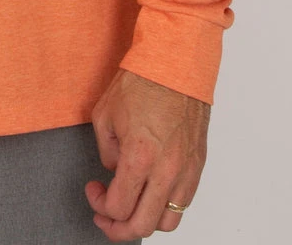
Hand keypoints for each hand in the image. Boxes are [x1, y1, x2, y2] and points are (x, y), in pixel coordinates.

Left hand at [85, 68, 209, 239]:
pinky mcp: (198, 165)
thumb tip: (114, 171)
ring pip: (168, 221)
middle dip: (118, 228)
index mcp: (140, 157)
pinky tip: (149, 192)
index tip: (93, 189)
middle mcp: (167, 170)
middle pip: (143, 225)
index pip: (119, 207)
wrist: (174, 63)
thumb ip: (106, 151)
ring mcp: (186, 170)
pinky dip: (164, 206)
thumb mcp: (105, 114)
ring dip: (144, 220)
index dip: (100, 205)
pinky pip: (184, 202)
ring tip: (129, 206)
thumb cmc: (140, 82)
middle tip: (105, 215)